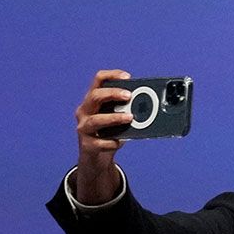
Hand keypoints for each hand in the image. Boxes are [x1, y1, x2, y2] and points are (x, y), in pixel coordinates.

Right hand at [73, 70, 132, 204]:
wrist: (96, 158)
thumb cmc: (109, 134)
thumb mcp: (117, 120)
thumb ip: (127, 111)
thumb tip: (150, 109)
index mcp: (93, 101)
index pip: (98, 81)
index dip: (111, 75)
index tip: (127, 77)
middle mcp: (85, 111)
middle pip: (95, 96)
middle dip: (113, 94)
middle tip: (129, 95)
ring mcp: (84, 128)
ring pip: (96, 120)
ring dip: (114, 118)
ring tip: (130, 118)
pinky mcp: (87, 145)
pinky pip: (100, 143)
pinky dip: (112, 142)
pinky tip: (120, 142)